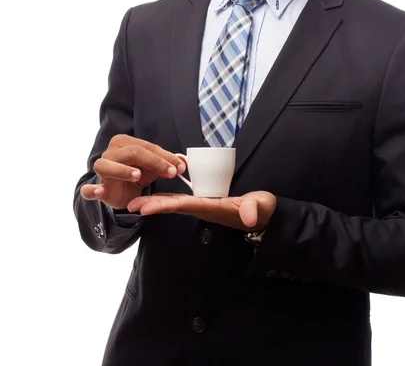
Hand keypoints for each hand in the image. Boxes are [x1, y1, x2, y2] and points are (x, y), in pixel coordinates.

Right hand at [79, 135, 184, 209]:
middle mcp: (111, 152)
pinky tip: (100, 190)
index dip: (166, 156)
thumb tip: (184, 160)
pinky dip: (92, 190)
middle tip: (171, 173)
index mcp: (125, 142)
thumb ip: (167, 162)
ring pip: (107, 165)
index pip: (148, 147)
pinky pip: (89, 189)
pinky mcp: (96, 189)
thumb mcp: (154, 167)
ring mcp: (102, 169)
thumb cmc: (137, 173)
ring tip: (137, 175)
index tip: (180, 167)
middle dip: (155, 162)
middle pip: (132, 152)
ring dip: (122, 170)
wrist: (121, 192)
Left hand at [127, 191, 276, 230]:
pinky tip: (156, 195)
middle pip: (174, 207)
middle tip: (130, 206)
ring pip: (175, 204)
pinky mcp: (206, 203)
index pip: (185, 206)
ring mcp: (204, 206)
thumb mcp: (260, 207)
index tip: (145, 207)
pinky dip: (167, 198)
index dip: (164, 205)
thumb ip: (254, 210)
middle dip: (153, 205)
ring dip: (156, 203)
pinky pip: (182, 201)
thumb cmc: (262, 209)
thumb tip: (250, 217)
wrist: (266, 215)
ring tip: (135, 202)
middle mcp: (204, 209)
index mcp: (213, 208)